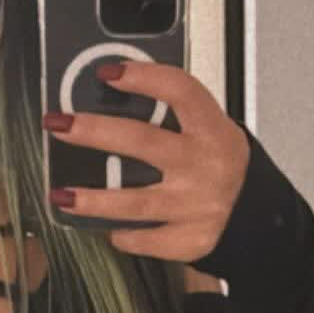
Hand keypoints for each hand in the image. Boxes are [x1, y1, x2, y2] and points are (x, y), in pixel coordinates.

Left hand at [42, 60, 251, 261]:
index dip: (143, 78)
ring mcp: (198, 206)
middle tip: (60, 124)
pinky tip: (108, 228)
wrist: (253, 214)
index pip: (180, 92)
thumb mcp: (207, 129)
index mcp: (212, 130)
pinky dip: (124, 235)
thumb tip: (108, 92)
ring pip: (136, 202)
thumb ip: (170, 114)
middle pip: (143, 142)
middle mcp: (206, 166)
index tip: (107, 73)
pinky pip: (146, 238)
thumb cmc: (217, 164)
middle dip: (95, 131)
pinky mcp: (191, 239)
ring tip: (61, 195)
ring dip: (94, 199)